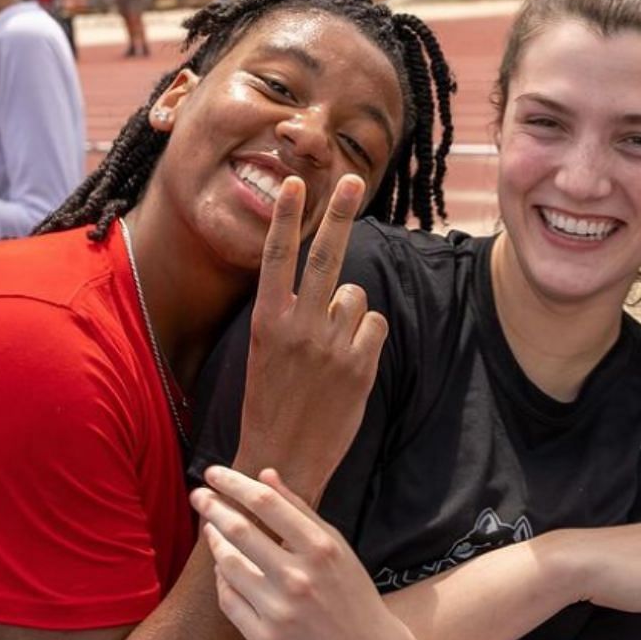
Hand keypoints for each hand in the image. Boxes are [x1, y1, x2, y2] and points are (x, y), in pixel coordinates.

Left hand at [197, 465, 401, 639]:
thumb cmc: (350, 592)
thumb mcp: (335, 545)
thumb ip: (299, 509)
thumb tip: (264, 475)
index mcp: (320, 549)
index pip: (265, 503)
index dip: (233, 483)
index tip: (213, 473)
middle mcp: (298, 579)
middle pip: (239, 531)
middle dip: (212, 507)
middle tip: (198, 496)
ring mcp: (280, 611)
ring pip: (228, 566)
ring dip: (214, 542)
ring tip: (210, 529)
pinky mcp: (265, 639)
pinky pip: (228, 600)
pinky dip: (222, 580)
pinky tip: (223, 569)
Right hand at [233, 174, 384, 502]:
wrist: (282, 459)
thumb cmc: (270, 403)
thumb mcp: (264, 354)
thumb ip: (291, 316)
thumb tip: (333, 284)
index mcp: (266, 322)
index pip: (277, 258)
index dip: (287, 218)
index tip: (295, 184)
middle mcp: (298, 327)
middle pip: (326, 256)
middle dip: (340, 213)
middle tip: (353, 180)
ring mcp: (331, 345)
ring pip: (357, 297)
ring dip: (351, 313)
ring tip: (331, 347)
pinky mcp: (360, 365)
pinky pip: (376, 325)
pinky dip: (368, 337)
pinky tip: (350, 363)